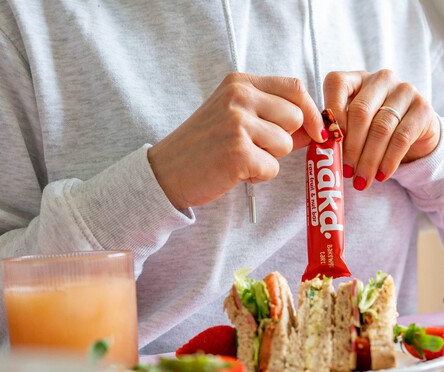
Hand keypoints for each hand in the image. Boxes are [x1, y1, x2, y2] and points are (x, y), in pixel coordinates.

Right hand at [148, 73, 325, 208]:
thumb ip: (271, 117)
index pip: (294, 88)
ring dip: (268, 159)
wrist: (166, 172)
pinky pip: (272, 169)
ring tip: (239, 159)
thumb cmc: (202, 147)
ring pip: (286, 145)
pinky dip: (257, 177)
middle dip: (282, 139)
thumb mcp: (232, 117)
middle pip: (296, 118)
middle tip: (251, 148)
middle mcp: (239, 98)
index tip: (314, 131)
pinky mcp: (239, 154)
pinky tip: (234, 172)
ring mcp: (238, 124)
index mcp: (239, 84)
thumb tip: (315, 129)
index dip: (310, 112)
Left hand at [324, 69, 440, 190]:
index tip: (326, 141)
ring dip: (368, 160)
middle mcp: (380, 79)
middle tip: (345, 172)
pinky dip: (388, 161)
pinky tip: (380, 175)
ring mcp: (404, 91)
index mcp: (355, 80)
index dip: (331, 112)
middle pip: (360, 113)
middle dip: (350, 148)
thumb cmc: (369, 130)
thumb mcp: (349, 126)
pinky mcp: (422, 108)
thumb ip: (334, 132)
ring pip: (381, 128)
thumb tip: (322, 151)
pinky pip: (402, 138)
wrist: (410, 133)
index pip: (337, 84)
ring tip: (360, 181)